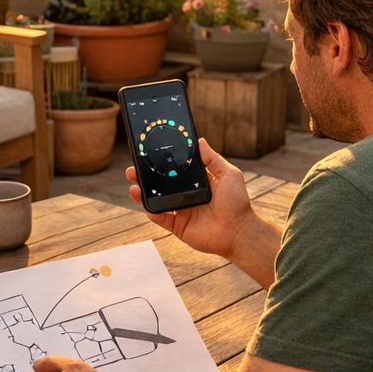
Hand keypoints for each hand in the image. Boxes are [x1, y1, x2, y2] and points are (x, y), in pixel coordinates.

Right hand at [128, 137, 257, 259]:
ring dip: (142, 193)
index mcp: (196, 182)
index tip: (149, 153)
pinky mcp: (178, 226)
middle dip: (145, 176)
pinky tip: (143, 202)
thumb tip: (200, 140)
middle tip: (133, 168)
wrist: (239, 231)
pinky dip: (150, 211)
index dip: (162, 162)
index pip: (174, 170)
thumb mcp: (228, 174)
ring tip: (133, 184)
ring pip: (156, 200)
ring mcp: (180, 211)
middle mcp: (185, 195)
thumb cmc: (237, 203)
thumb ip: (213, 159)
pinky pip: (160, 218)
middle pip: (160, 184)